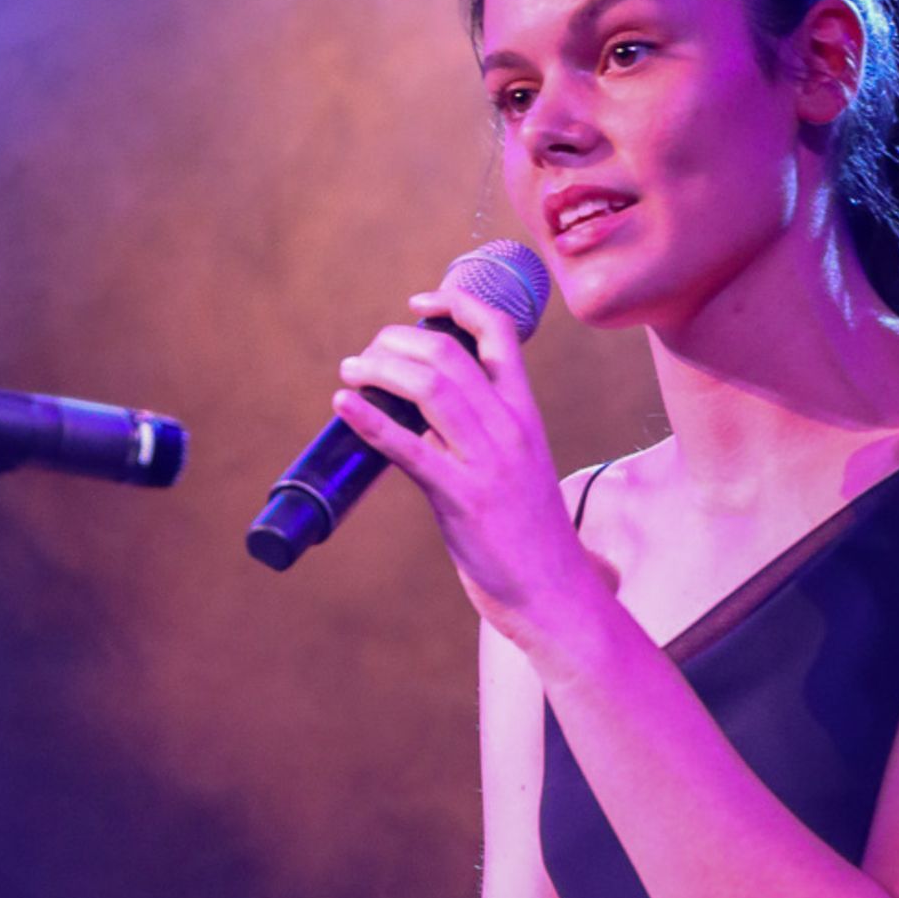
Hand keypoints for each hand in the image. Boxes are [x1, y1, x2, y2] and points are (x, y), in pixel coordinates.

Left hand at [332, 294, 604, 653]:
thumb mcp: (515, 468)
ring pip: (430, 387)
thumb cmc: (529, 536)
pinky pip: (410, 449)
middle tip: (364, 356)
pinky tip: (343, 406)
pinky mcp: (463, 500)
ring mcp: (487, 463)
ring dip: (378, 369)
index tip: (417, 304)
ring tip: (350, 371)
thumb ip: (478, 435)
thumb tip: (419, 415)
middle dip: (395, 342)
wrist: (555, 594)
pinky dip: (370, 421)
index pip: (498, 333)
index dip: (455, 303)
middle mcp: (509, 429)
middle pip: (448, 354)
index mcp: (525, 414)